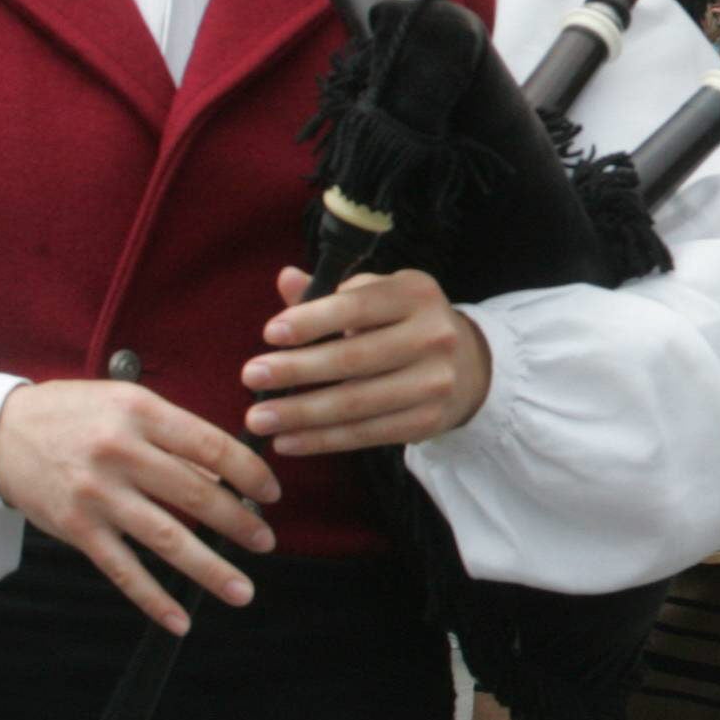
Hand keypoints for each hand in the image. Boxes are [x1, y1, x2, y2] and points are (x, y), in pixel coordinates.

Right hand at [0, 378, 281, 634]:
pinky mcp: (76, 529)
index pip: (212, 447)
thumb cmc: (75, 414)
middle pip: (196, 495)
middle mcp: (121, 455)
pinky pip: (123, 570)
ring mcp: (97, 496)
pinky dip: (153, 598)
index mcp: (142, 414)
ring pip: (166, 538)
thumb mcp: (129, 404)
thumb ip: (176, 436)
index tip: (272, 493)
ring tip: (242, 590)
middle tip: (266, 542)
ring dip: (209, 568)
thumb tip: (222, 477)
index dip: (250, 472)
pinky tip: (180, 619)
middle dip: (240, 523)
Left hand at [241, 267, 491, 457]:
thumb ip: (330, 294)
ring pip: (356, 402)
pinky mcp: (428, 421)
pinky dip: (321, 440)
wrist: (468, 366)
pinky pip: (366, 434)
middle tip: (251, 376)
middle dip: (296, 370)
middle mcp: (433, 335)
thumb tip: (285, 279)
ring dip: (300, 413)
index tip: (270, 333)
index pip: (358, 306)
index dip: (313, 320)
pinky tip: (287, 441)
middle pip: (354, 358)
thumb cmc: (403, 325)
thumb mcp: (377, 298)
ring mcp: (434, 381)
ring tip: (258, 418)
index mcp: (416, 294)